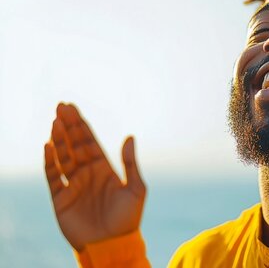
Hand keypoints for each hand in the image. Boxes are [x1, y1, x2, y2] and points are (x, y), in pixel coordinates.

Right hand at [44, 103, 145, 251]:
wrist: (112, 245)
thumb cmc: (128, 219)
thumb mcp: (136, 189)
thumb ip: (130, 163)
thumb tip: (130, 136)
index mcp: (105, 169)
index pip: (90, 142)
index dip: (81, 125)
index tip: (72, 108)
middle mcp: (87, 173)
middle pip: (75, 145)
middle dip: (68, 126)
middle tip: (61, 107)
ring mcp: (73, 185)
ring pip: (63, 157)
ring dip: (59, 139)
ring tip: (55, 122)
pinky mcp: (61, 199)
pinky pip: (53, 176)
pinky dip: (49, 161)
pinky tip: (48, 146)